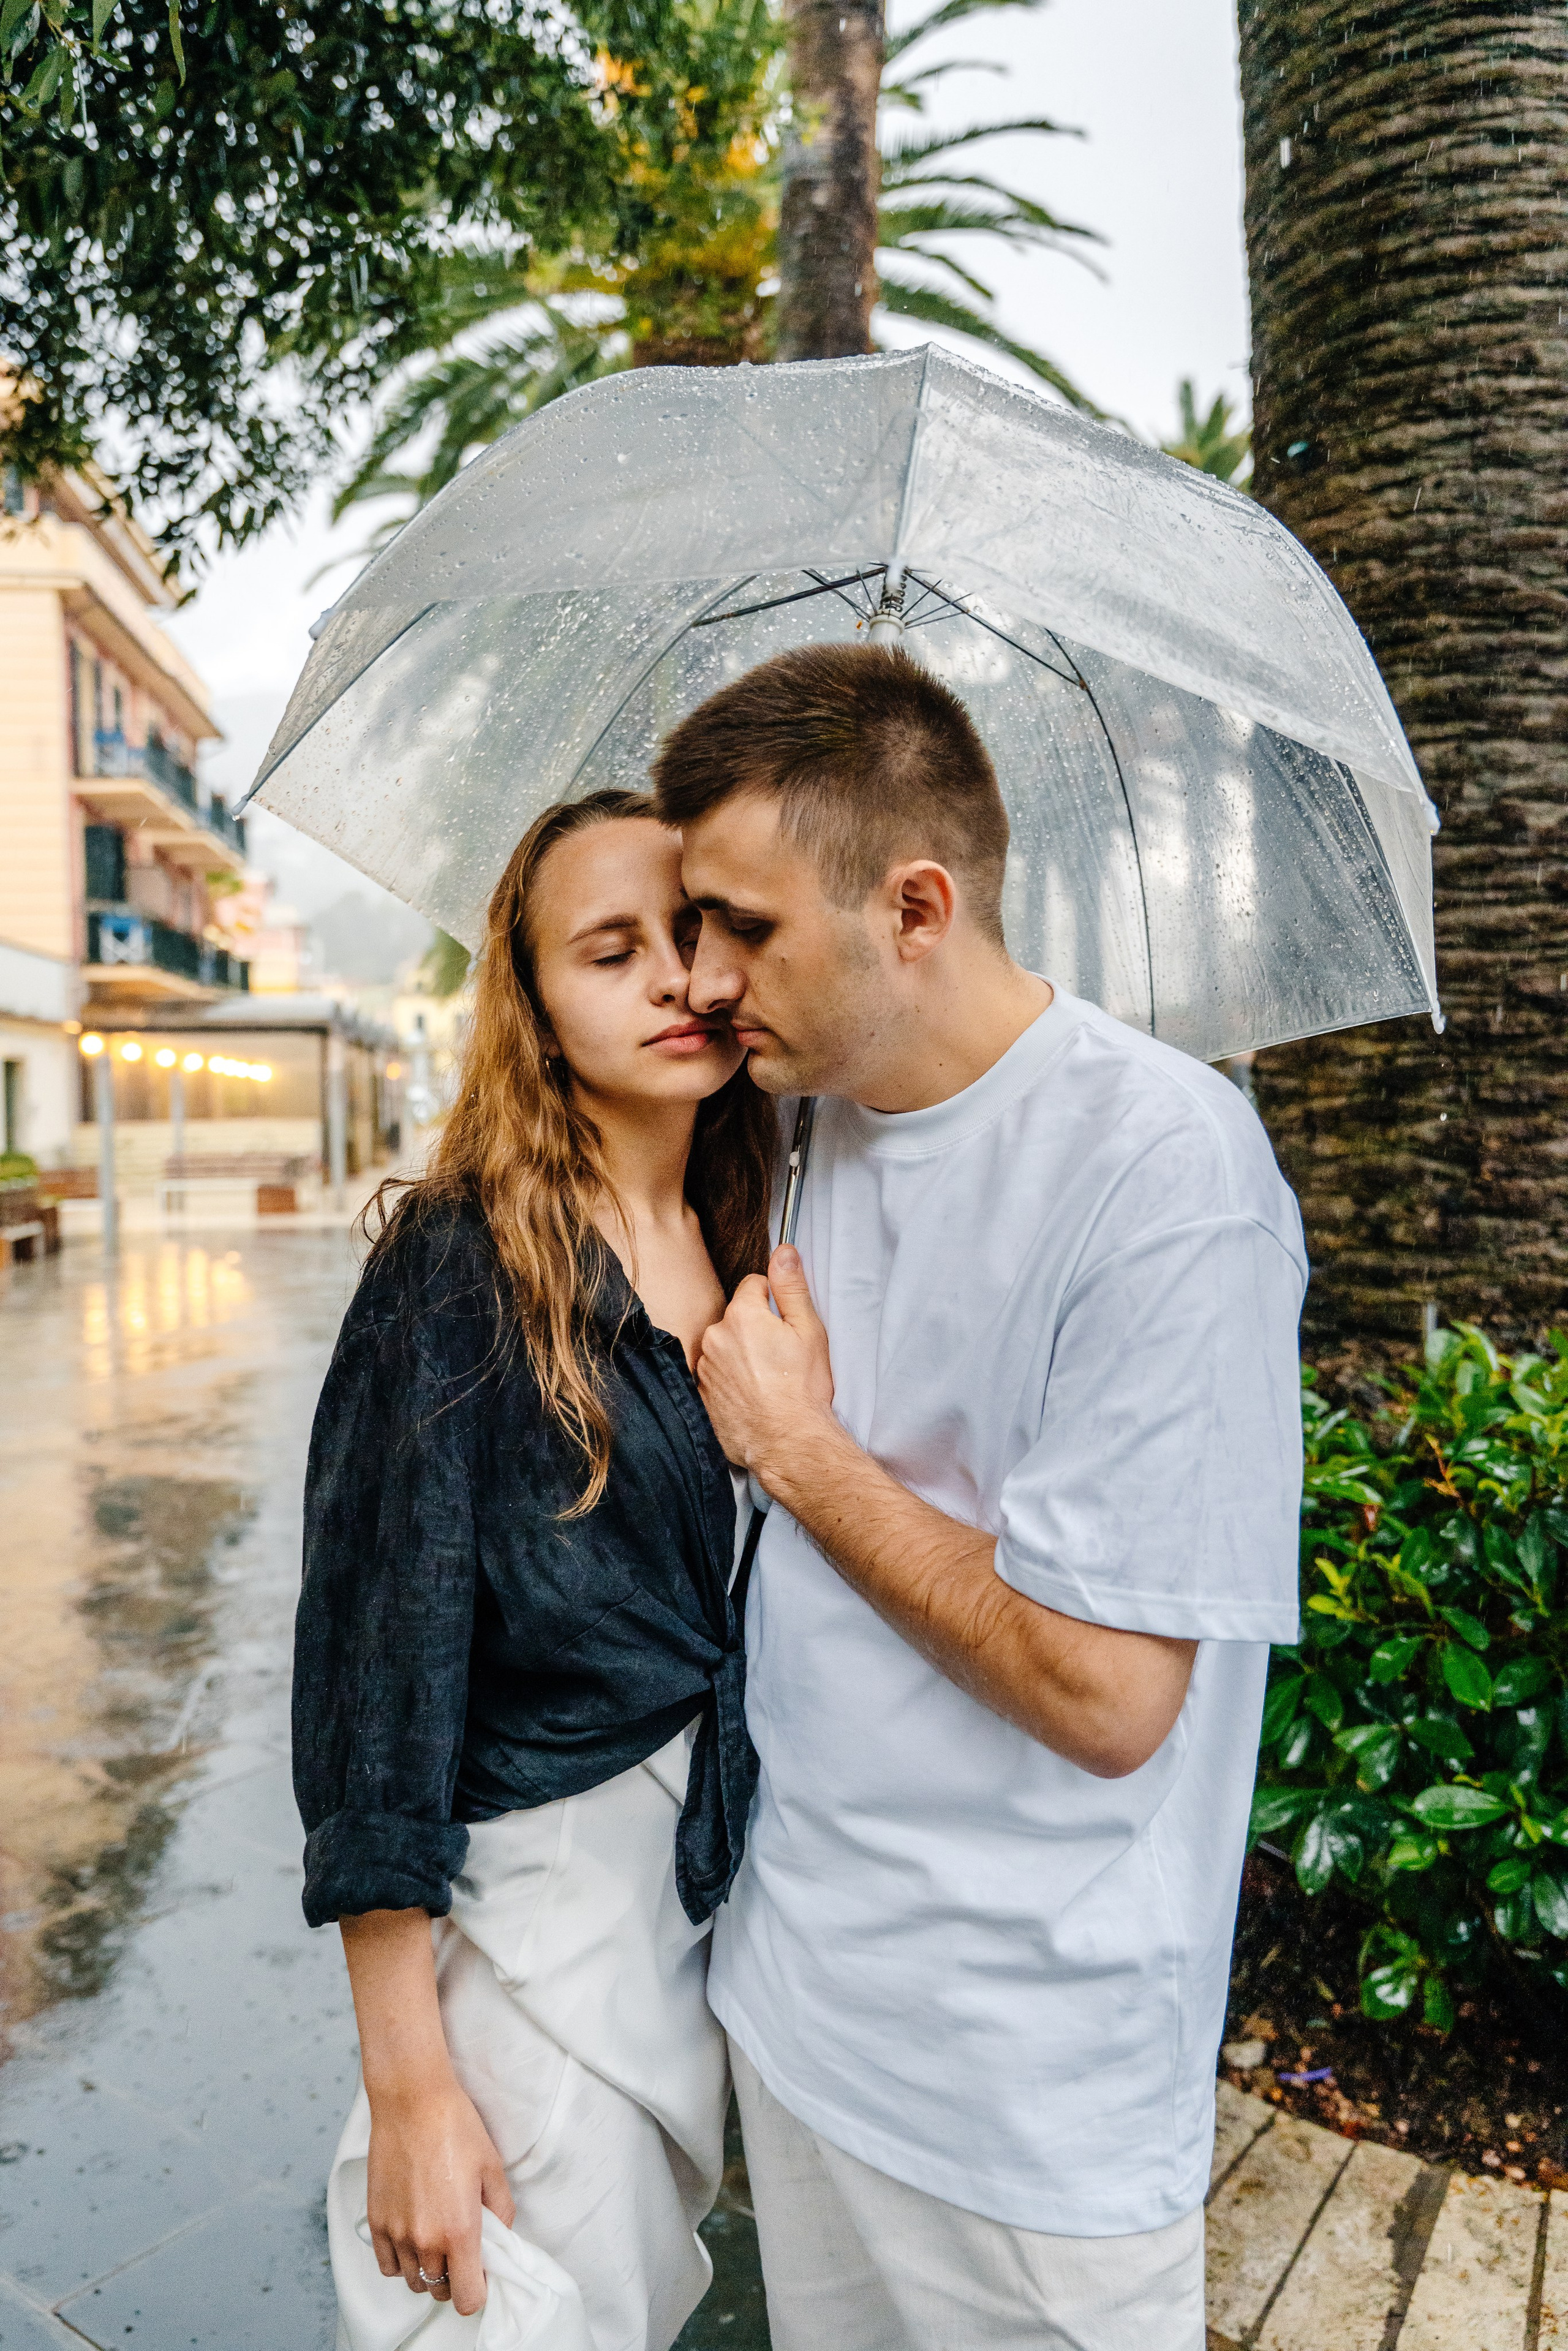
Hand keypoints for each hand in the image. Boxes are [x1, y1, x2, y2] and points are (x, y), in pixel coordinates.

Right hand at [365, 2070, 515, 2316]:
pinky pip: (388, 2265)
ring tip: (437, 2237)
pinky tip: (413, 2235)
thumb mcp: (493, 2168)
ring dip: (428, 2270)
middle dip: (455, 2277)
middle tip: (462, 2248)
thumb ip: (501, 2213)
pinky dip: (401, 2261)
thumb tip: (499, 2238)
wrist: (413, 2101)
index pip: (468, 2299)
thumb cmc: (456, 2128)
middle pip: (441, 2290)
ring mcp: (397, 2233)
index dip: (478, 2291)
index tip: (481, 2273)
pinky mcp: (376, 2221)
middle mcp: (425, 2240)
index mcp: (460, 2231)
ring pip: (414, 2281)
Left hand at [697, 1245, 835, 1483]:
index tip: (784, 1324)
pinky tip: (749, 1395)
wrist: (787, 1442)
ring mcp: (704, 1368)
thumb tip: (783, 1251)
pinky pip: (714, 1374)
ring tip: (765, 1380)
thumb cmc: (802, 1389)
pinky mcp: (699, 1394)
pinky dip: (728, 1381)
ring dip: (739, 1355)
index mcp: (741, 1316)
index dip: (772, 1300)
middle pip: (735, 1316)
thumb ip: (792, 1287)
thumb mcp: (809, 1331)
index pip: (753, 1284)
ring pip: (723, 1345)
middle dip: (753, 1329)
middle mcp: (714, 1337)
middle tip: (778, 1357)